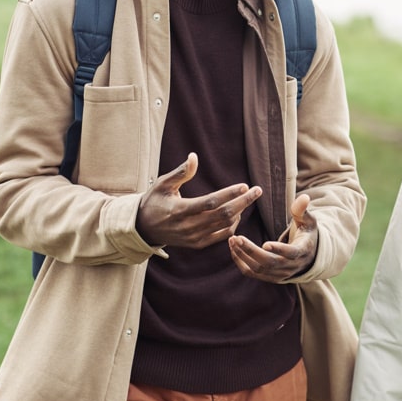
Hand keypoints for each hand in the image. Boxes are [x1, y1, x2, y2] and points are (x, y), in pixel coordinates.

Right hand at [136, 152, 261, 248]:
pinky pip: (221, 236)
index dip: (229, 194)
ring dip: (240, 211)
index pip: (210, 202)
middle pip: (223, 215)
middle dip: (243, 202)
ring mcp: (194, 237)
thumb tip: (194, 156)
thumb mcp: (162, 184)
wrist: (144, 228)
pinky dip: (233, 225)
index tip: (244, 185)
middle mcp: (188, 226)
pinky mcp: (197, 244)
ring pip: (225, 226)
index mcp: (179, 210)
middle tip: (257, 190)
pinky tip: (238, 212)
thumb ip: (180, 172)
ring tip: (248, 198)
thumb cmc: (154, 201)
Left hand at [228, 193, 317, 282]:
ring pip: (258, 269)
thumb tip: (303, 196)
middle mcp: (291, 266)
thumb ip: (302, 210)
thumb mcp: (308, 221)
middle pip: (269, 263)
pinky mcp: (269, 277)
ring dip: (243, 256)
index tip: (265, 243)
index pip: (291, 253)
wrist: (308, 255)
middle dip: (251, 251)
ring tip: (232, 240)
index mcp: (302, 251)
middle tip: (237, 238)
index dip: (279, 249)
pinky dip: (241, 263)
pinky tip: (233, 250)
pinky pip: (252, 274)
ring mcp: (280, 274)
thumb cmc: (306, 233)